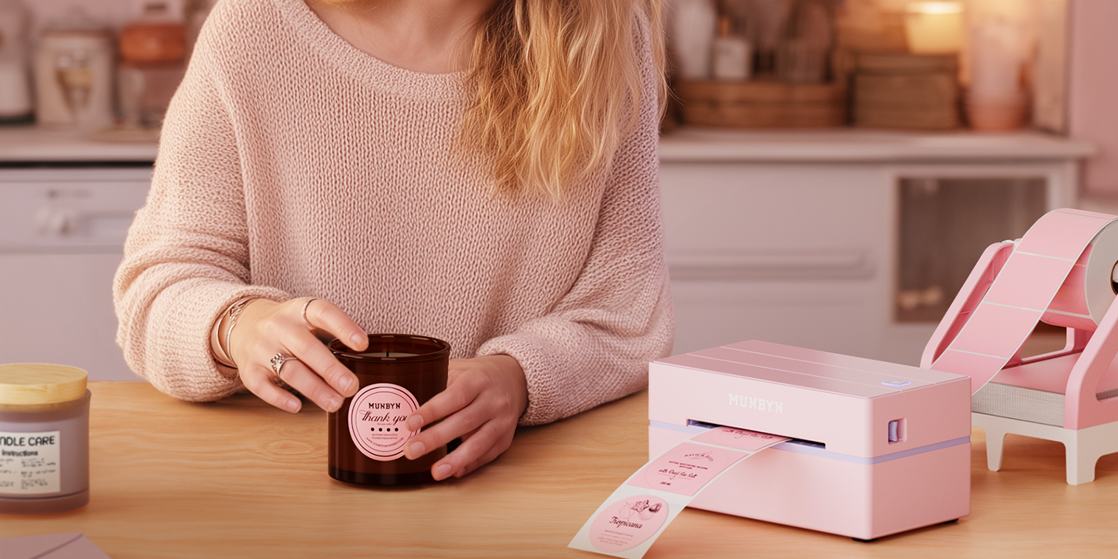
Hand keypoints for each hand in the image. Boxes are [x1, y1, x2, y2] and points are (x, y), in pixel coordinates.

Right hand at [226, 298, 368, 412]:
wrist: (243, 324)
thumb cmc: (289, 327)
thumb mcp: (308, 320)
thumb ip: (331, 336)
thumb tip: (361, 368)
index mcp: (299, 310)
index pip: (323, 313)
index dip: (344, 327)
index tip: (363, 344)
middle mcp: (279, 326)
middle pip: (306, 348)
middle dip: (331, 370)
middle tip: (351, 387)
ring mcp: (261, 348)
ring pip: (289, 370)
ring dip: (314, 389)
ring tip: (335, 403)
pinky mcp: (248, 370)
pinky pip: (263, 387)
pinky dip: (280, 398)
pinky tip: (297, 406)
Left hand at [402, 355, 527, 479]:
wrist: (512, 378)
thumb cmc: (477, 376)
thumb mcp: (458, 369)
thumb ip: (436, 381)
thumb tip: (402, 401)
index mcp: (477, 380)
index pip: (455, 396)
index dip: (432, 411)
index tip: (410, 423)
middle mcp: (493, 400)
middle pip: (464, 421)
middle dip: (436, 439)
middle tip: (411, 452)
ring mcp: (503, 420)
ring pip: (480, 442)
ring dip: (456, 459)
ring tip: (436, 472)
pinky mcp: (506, 437)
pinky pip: (488, 454)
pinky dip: (471, 464)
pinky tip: (454, 472)